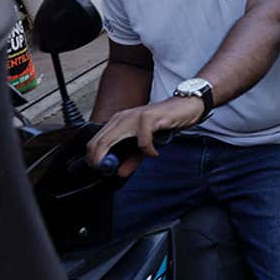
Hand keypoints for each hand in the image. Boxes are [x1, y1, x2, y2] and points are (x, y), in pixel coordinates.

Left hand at [86, 96, 205, 176]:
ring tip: (130, 164)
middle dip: (100, 161)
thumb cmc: (164, 123)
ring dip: (119, 158)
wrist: (186, 106)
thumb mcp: (145, 143)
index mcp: (119, 121)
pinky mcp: (149, 118)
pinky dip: (148, 151)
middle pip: (99, 141)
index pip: (95, 141)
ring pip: (113, 140)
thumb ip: (132, 157)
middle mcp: (123, 117)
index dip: (94, 158)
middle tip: (111, 172)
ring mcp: (134, 117)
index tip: (100, 170)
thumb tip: (120, 172)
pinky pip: (142, 141)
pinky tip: (154, 153)